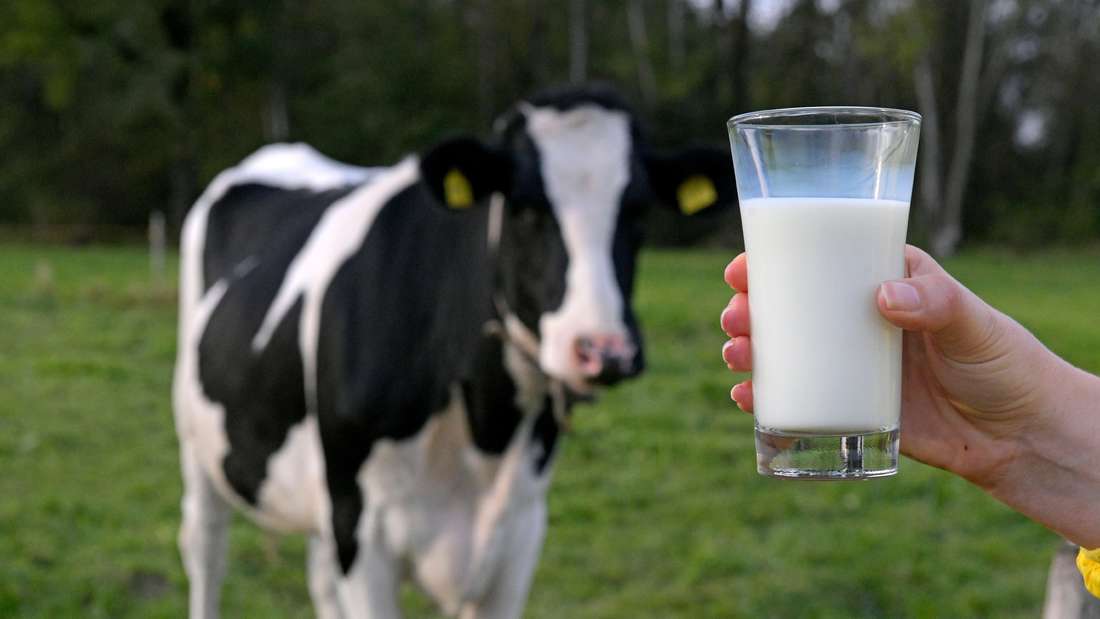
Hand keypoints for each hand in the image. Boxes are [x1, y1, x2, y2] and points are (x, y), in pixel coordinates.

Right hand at [721, 245, 1053, 488]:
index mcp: (882, 284)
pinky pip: (796, 399)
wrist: (1016, 437)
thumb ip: (936, 302)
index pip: (820, 262)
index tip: (742, 268)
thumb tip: (883, 297)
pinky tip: (746, 398)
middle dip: (749, 309)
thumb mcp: (973, 324)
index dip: (775, 261)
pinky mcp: (848, 407)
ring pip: (783, 352)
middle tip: (736, 317)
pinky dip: (765, 399)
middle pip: (789, 308)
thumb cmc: (1002, 364)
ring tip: (736, 355)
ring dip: (748, 350)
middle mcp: (857, 321)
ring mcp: (848, 365)